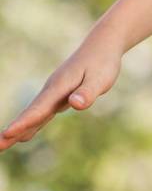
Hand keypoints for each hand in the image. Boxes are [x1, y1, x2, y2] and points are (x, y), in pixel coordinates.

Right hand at [0, 28, 125, 150]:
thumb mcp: (100, 79)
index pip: (39, 109)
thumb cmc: (103, 63)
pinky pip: (41, 114)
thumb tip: (74, 105)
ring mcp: (53, 93)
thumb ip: (87, 92)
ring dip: (18, 130)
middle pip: (30, 114)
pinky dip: (31, 125)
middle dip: (13, 130)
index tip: (7, 134)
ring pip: (33, 114)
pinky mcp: (58, 96)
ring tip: (2, 145)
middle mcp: (51, 90)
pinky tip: (24, 136)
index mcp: (59, 87)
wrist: (101, 46)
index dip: (24, 123)